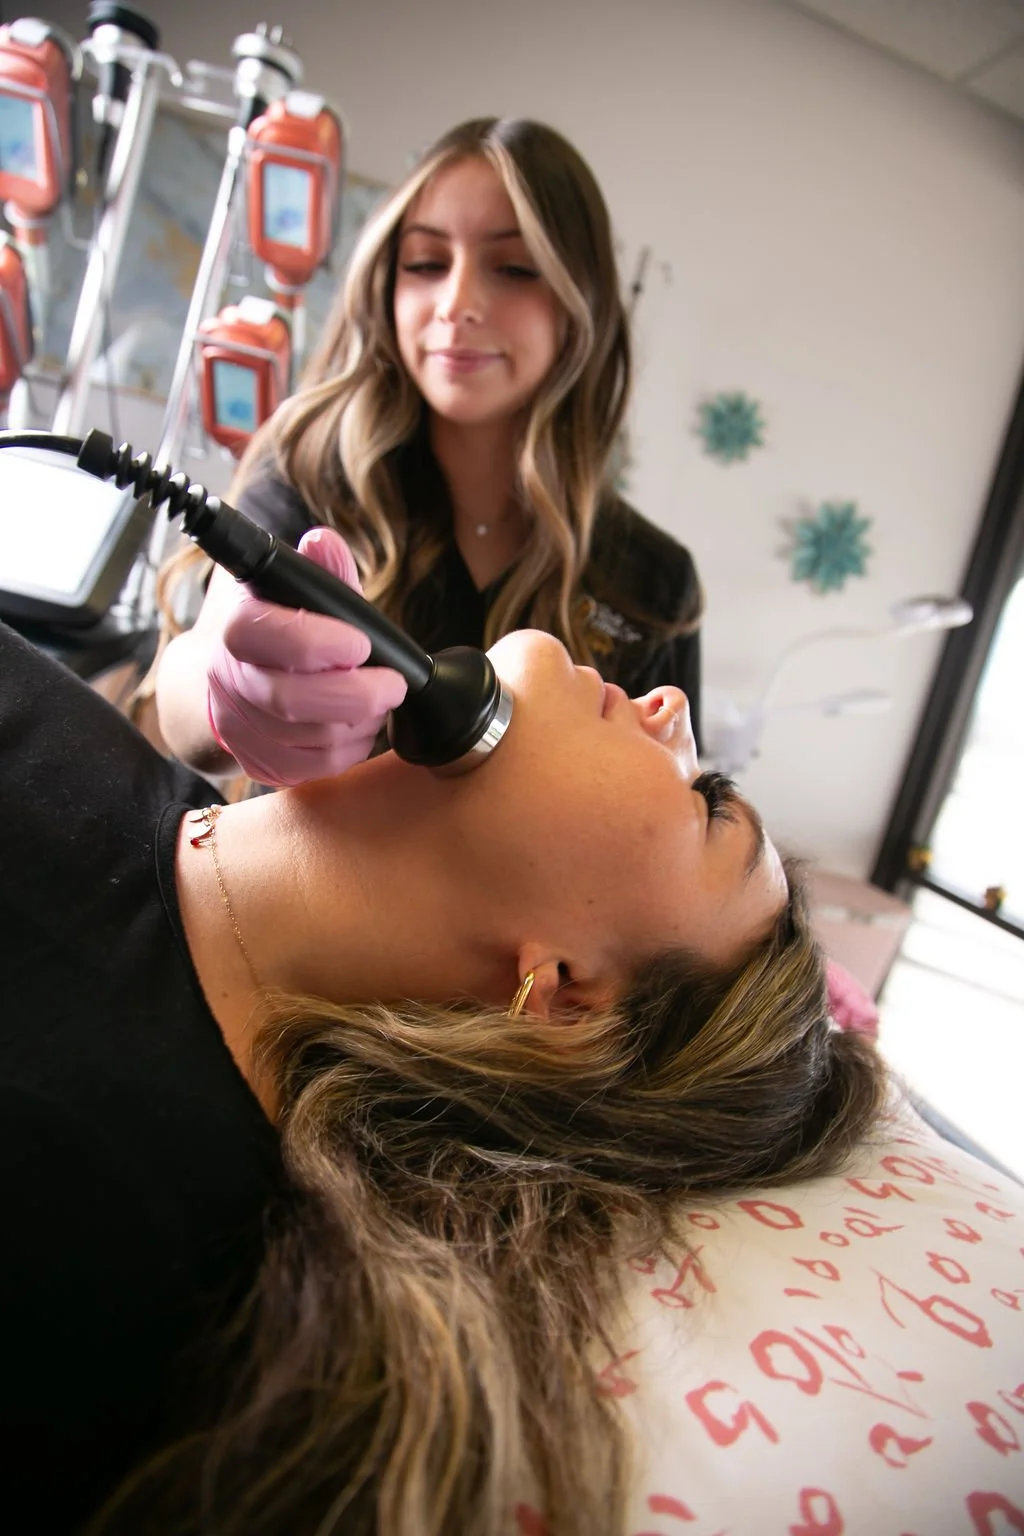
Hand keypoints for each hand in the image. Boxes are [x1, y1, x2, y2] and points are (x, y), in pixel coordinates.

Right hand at [207, 526, 407, 785]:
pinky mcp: (257, 762)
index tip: (362, 643)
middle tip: (393, 685)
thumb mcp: (297, 589)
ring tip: (379, 700)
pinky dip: (349, 750)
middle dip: (356, 695)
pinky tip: (359, 727)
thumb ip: (321, 570)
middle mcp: (229, 680)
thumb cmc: (278, 626)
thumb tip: (323, 543)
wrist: (233, 675)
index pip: (269, 636)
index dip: (319, 643)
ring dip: (359, 723)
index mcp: (237, 628)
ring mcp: (239, 727)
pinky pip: (313, 769)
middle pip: (290, 700)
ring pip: (309, 739)